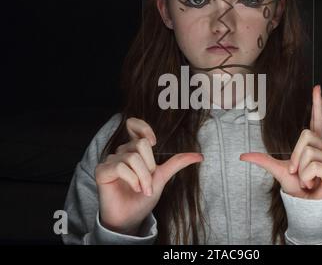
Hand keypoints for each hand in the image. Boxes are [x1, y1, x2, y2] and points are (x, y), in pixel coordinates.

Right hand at [95, 117, 202, 234]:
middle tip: (148, 182)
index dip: (143, 127)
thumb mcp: (162, 177)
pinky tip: (135, 189)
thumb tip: (200, 155)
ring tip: (143, 189)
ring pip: (133, 157)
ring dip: (143, 177)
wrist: (132, 217)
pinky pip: (121, 167)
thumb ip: (177, 163)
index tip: (154, 142)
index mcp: (134, 149)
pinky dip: (133, 179)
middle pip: (140, 144)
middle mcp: (121, 152)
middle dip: (150, 166)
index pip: (132, 124)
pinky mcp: (102, 171)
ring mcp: (110, 161)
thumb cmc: (143, 197)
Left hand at [240, 85, 321, 199]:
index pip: (316, 120)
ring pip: (307, 152)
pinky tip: (314, 184)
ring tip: (308, 180)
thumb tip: (242, 156)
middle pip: (305, 136)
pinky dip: (307, 177)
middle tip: (299, 172)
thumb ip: (263, 160)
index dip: (317, 104)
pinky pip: (313, 165)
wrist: (308, 205)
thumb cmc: (298, 187)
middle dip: (296, 156)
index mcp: (314, 145)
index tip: (316, 87)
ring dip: (301, 170)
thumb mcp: (278, 170)